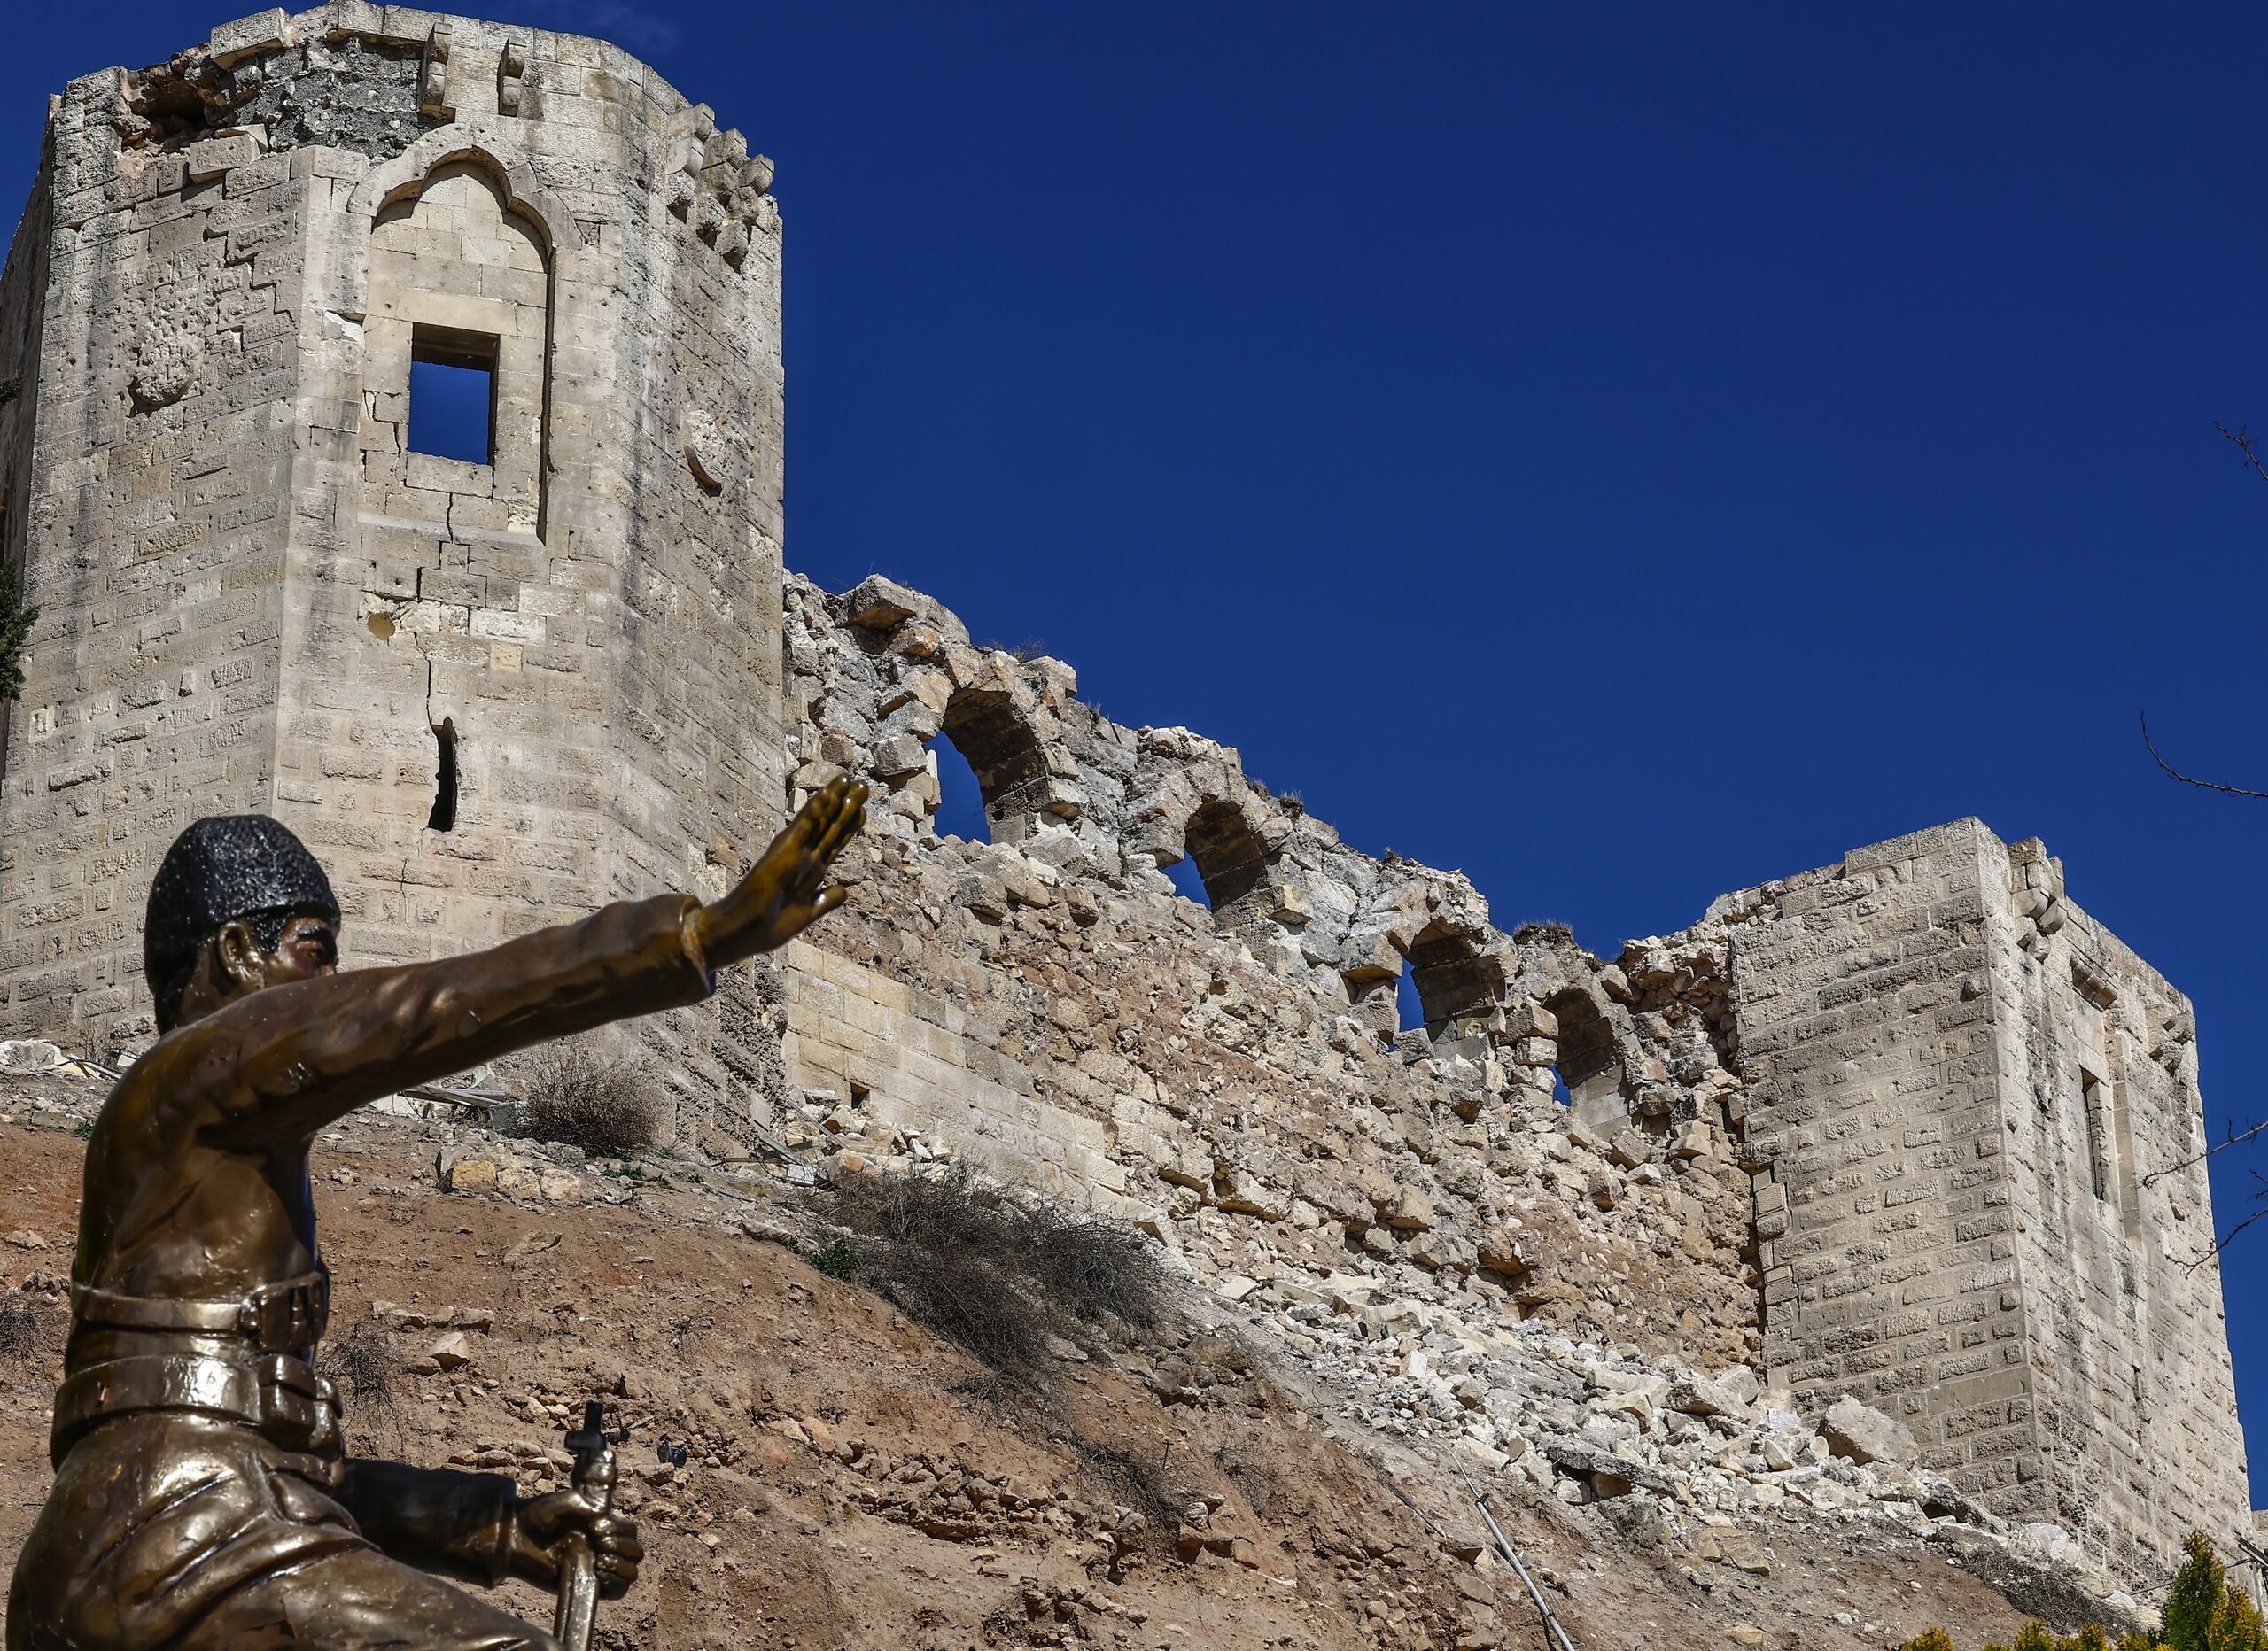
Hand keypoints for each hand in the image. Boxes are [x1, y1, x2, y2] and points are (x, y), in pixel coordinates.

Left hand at [509, 1488, 642, 1598]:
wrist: (514, 1536)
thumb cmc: (537, 1515)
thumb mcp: (565, 1503)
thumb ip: (589, 1508)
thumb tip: (604, 1521)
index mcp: (600, 1525)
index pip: (629, 1531)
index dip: (620, 1530)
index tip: (597, 1527)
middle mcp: (601, 1546)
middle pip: (636, 1552)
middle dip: (623, 1546)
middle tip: (599, 1543)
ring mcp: (595, 1566)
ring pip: (631, 1573)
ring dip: (622, 1565)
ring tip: (600, 1560)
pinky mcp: (585, 1585)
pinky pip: (617, 1591)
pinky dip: (615, 1582)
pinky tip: (598, 1572)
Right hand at [692, 776, 868, 969]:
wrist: (741, 933)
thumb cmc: (767, 927)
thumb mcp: (805, 915)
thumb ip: (825, 902)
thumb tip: (843, 891)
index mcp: (810, 873)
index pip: (834, 844)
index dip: (850, 828)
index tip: (864, 811)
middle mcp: (804, 859)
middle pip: (830, 828)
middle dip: (847, 807)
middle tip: (863, 786)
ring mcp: (795, 854)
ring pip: (819, 822)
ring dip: (833, 800)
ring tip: (848, 779)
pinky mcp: (784, 853)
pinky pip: (803, 827)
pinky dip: (816, 810)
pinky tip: (827, 794)